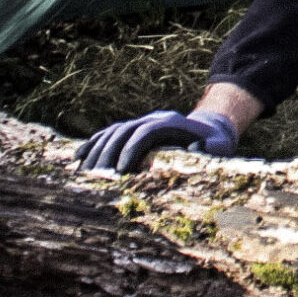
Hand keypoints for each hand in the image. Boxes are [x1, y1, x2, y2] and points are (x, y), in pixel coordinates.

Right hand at [78, 107, 241, 174]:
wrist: (210, 129)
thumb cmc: (216, 144)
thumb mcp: (220, 146)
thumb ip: (212, 147)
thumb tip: (197, 147)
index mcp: (171, 122)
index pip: (145, 132)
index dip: (131, 149)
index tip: (119, 171)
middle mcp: (153, 118)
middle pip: (124, 131)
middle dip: (108, 153)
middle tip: (94, 177)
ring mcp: (141, 122)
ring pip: (112, 132)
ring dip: (96, 150)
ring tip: (81, 172)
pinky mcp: (134, 129)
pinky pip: (108, 134)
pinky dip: (92, 145)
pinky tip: (77, 159)